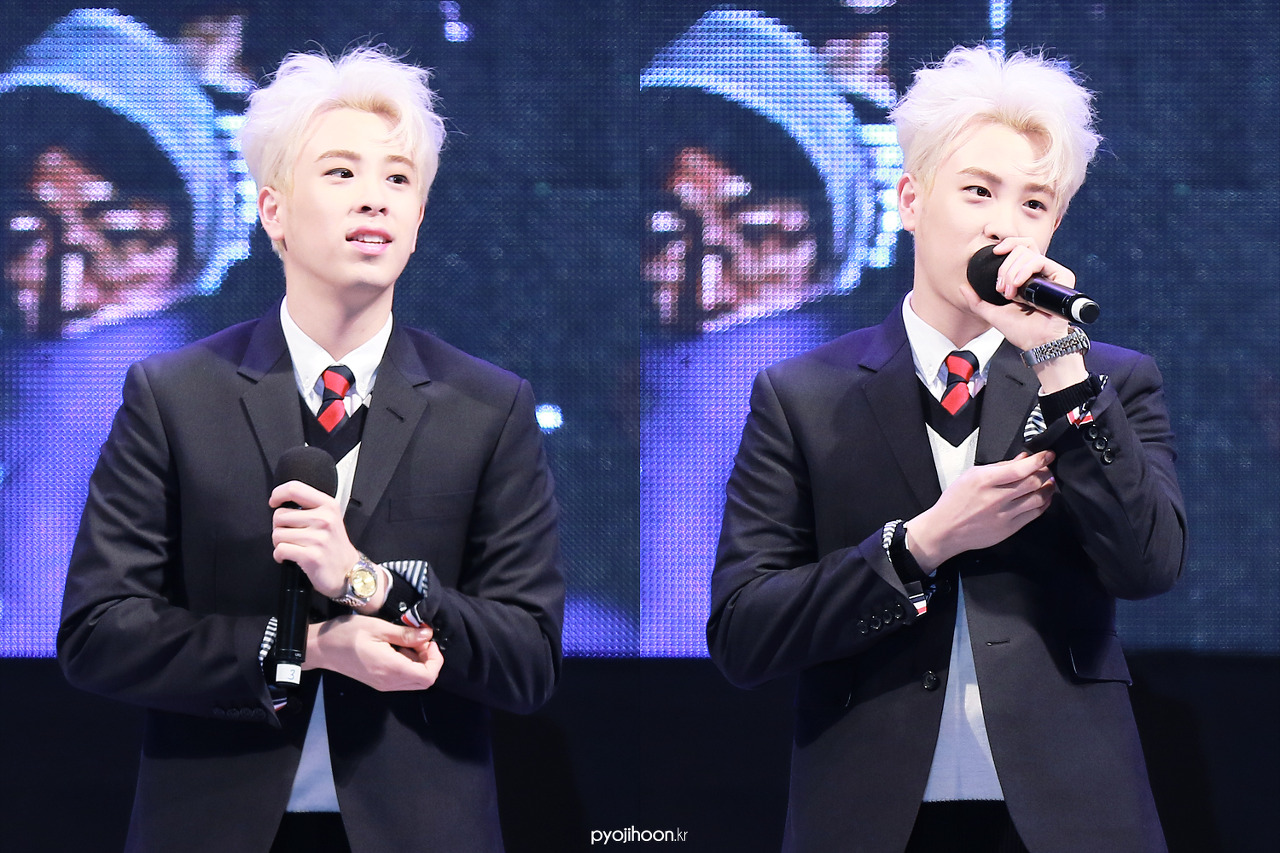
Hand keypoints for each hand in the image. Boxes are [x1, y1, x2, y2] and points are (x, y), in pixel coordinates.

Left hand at [269, 480, 358, 598]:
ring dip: (279, 543)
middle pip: (279, 515)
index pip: (295, 489)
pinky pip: (280, 550)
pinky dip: (279, 556)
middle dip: (279, 527)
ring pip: (277, 534)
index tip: (274, 502)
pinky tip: (289, 557)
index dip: (278, 494)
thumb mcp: (330, 517)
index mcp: (328, 505)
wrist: (347, 571)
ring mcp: (318, 538)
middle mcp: (324, 519)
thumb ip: (310, 506)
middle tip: (291, 535)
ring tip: (293, 547)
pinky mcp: (311, 556)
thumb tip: (281, 500)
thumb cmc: (334, 545)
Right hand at [305, 614, 443, 690]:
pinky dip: (407, 664)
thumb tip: (428, 635)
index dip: (435, 659)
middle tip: (419, 639)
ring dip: (418, 661)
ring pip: (414, 680)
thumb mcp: (378, 627)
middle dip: (429, 659)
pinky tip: (397, 647)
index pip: (428, 676)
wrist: (320, 648)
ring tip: (406, 640)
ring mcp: (383, 685)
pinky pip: (402, 678)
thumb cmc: (346, 634)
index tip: (428, 640)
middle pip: (424, 680)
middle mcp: (389, 683)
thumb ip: (405, 634)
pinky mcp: (378, 682)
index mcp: (391, 669)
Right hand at [906, 451, 1056, 569]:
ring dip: (1048, 488)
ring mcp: (1004, 515)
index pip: (1020, 468)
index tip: (1047, 455)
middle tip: (1047, 467)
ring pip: (1039, 498)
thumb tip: (1022, 459)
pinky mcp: (1010, 528)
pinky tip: (1042, 498)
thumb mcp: (971, 475)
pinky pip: (1035, 514)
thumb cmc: (955, 502)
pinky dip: (1043, 503)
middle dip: (1046, 471)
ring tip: (1047, 482)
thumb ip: (999, 467)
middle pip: (1034, 482)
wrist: (946, 529)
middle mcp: (996, 498)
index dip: (1039, 459)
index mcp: (985, 481)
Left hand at [967, 238, 1074, 351]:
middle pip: (1021, 249)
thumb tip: (963, 287)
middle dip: (1004, 267)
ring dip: (1012, 271)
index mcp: (1025, 277)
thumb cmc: (1021, 331)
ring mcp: (1050, 274)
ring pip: (1028, 253)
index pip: (1019, 248)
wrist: (1036, 342)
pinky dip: (1026, 269)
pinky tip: (1018, 284)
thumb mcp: (993, 313)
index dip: (1007, 244)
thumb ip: (976, 301)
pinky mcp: (1062, 276)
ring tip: (1010, 292)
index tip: (995, 252)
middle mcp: (1038, 273)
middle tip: (1002, 288)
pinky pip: (1041, 260)